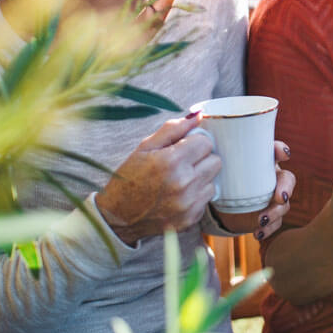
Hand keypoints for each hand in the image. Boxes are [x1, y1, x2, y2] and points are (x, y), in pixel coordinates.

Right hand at [96, 113, 220, 244]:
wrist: (117, 217)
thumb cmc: (129, 178)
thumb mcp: (145, 147)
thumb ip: (173, 128)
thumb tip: (199, 114)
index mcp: (171, 161)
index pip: (206, 142)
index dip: (194, 142)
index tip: (183, 147)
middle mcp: (183, 183)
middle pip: (215, 160)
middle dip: (201, 158)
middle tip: (182, 163)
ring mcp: (188, 204)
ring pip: (214, 179)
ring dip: (201, 177)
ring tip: (180, 180)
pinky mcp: (191, 218)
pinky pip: (207, 198)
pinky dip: (197, 194)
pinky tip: (179, 194)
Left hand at [214, 141, 295, 236]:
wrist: (220, 203)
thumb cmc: (221, 176)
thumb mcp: (215, 164)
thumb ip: (209, 149)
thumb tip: (194, 123)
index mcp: (261, 161)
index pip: (276, 151)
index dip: (282, 150)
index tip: (284, 154)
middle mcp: (270, 177)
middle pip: (287, 179)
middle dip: (286, 187)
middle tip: (278, 197)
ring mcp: (271, 197)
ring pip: (283, 204)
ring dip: (275, 212)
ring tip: (260, 220)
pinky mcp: (268, 215)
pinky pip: (275, 223)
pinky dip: (269, 228)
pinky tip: (257, 232)